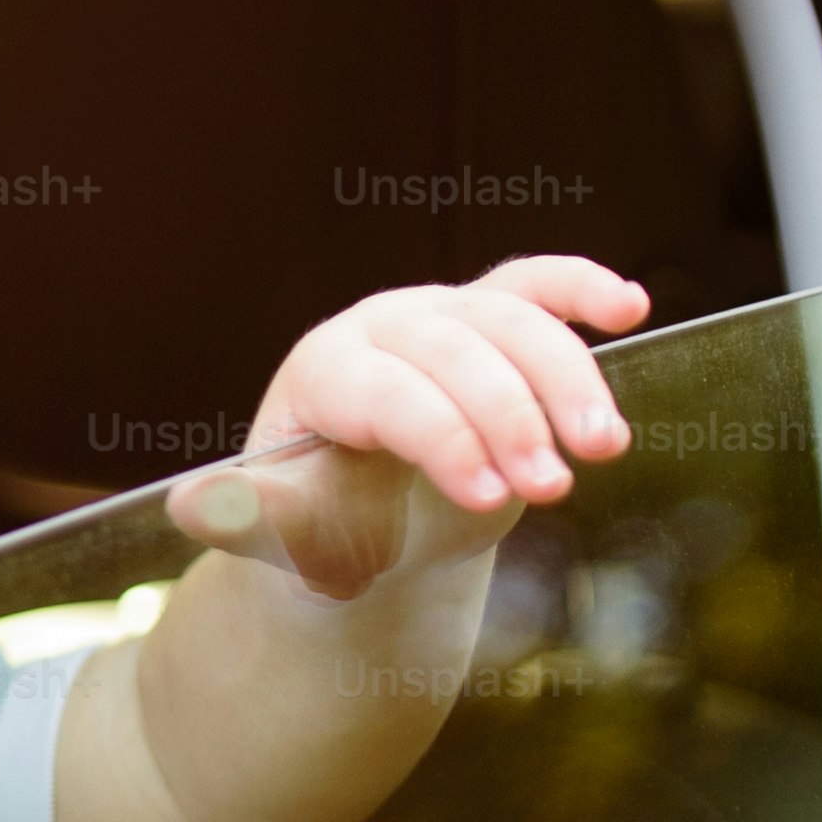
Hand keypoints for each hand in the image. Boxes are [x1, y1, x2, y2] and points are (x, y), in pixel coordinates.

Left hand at [167, 258, 650, 601]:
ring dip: (567, 379)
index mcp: (323, 371)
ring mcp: (441, 314)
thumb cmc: (323, 525)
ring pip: (512, 322)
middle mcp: (382, 327)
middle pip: (457, 352)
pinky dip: (582, 289)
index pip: (390, 393)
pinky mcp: (494, 321)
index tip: (489, 496)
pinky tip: (630, 308)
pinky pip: (538, 287)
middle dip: (509, 418)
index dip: (444, 439)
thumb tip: (191, 504)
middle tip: (551, 489)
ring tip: (603, 447)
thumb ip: (248, 518)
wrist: (367, 520)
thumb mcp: (286, 535)